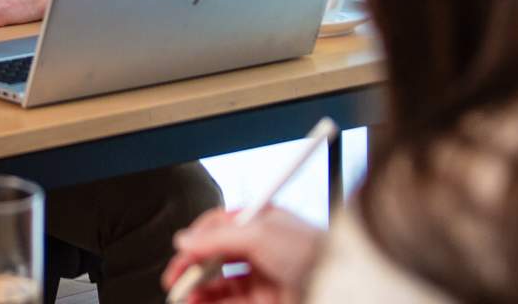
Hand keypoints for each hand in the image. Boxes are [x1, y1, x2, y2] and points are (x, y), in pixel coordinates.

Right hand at [161, 206, 323, 303]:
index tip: (180, 252)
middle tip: (175, 280)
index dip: (196, 240)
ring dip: (199, 289)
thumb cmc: (314, 251)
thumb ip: (216, 237)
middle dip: (192, 268)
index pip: (218, 227)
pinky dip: (211, 302)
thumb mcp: (259, 234)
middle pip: (216, 257)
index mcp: (261, 222)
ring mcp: (265, 277)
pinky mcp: (268, 302)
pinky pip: (231, 302)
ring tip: (184, 296)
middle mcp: (262, 248)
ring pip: (221, 283)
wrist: (342, 285)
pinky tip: (199, 303)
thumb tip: (184, 240)